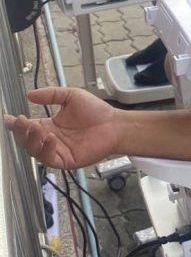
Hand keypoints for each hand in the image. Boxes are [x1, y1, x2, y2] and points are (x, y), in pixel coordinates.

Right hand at [4, 87, 121, 168]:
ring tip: (36, 128)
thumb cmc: (96, 111)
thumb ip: (50, 95)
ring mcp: (57, 151)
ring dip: (32, 141)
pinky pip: (50, 160)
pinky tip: (50, 139)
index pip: (27, 128)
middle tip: (21, 121)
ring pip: (34, 152)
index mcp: (49, 126)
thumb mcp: (70, 96)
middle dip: (20, 132)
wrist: (114, 124)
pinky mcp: (66, 161)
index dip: (16, 124)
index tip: (8, 118)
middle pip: (26, 141)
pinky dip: (46, 150)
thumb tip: (30, 95)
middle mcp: (50, 140)